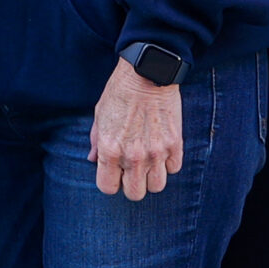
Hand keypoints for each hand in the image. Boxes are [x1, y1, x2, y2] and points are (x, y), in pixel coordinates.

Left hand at [89, 59, 182, 200]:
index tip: (114, 172)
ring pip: (157, 186)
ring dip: (152, 177)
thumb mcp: (100, 115)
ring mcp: (156, 152)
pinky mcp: (175, 144)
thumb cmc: (120, 92)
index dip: (110, 181)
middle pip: (134, 194)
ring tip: (149, 162)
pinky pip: (174, 169)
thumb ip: (96, 142)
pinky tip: (162, 150)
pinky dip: (168, 164)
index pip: (108, 188)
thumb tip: (93, 160)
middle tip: (132, 170)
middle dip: (131, 184)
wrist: (148, 73)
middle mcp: (133, 156)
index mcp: (110, 150)